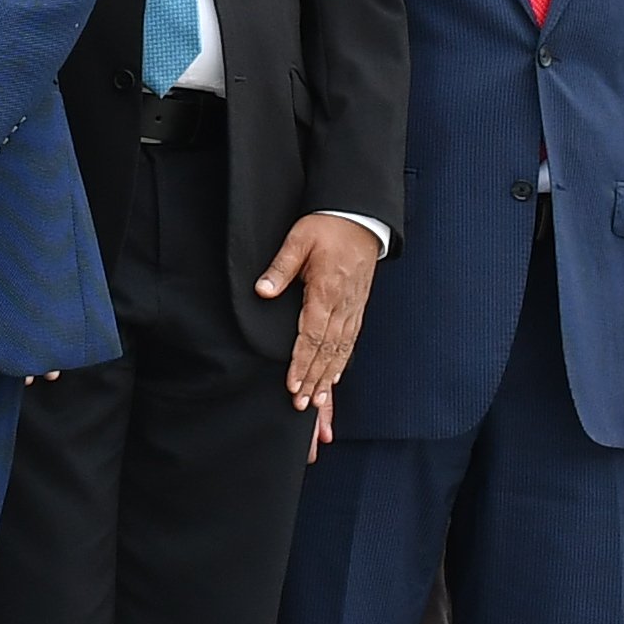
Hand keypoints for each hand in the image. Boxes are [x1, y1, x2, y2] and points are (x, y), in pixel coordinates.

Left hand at [258, 216, 382, 414]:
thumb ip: (280, 267)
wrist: (360, 218)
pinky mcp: (357, 306)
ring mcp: (353, 307)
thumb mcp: (298, 240)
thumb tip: (263, 291)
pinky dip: (342, 362)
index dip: (302, 362)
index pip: (312, 335)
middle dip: (314, 379)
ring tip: (317, 402)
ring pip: (341, 349)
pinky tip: (334, 377)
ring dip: (328, 377)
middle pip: (327, 350)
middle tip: (301, 405)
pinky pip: (351, 340)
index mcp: (325, 290)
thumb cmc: (326, 226)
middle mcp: (342, 304)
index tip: (292, 385)